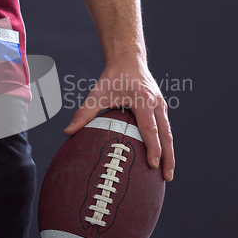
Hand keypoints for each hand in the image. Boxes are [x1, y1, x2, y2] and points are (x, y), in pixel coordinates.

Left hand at [64, 61, 174, 181]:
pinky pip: (166, 128)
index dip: (153, 147)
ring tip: (167, 175)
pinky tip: (163, 158)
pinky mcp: (161, 107)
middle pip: (166, 134)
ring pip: (169, 132)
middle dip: (168, 157)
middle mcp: (156, 103)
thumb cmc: (112, 77)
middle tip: (166, 178)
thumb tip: (67, 132)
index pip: (150, 128)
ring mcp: (161, 105)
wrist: (128, 59)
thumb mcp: (97, 93)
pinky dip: (166, 144)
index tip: (153, 165)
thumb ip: (84, 113)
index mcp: (143, 100)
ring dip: (170, 153)